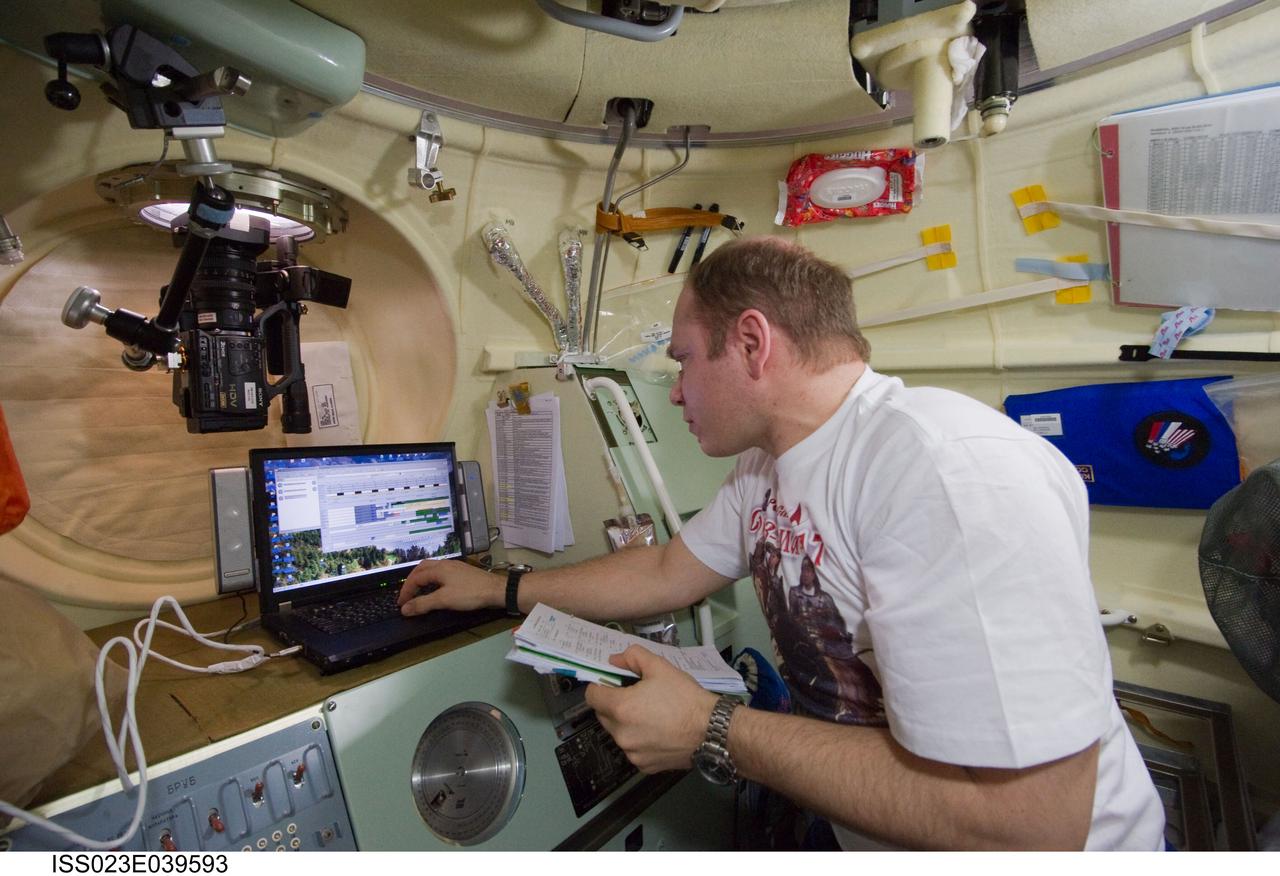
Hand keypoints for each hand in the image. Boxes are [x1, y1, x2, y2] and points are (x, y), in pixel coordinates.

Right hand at [397, 559, 499, 614]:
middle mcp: (445, 564)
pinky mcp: (462, 572)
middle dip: (411, 580)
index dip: (406, 590)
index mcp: (438, 568)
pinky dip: (432, 579)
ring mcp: (455, 566)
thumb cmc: (470, 593)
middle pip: (422, 568)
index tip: (401, 604)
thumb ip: (423, 604)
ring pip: (432, 568)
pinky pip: (441, 572)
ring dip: (422, 578)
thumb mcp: (444, 600)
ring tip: (418, 590)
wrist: (496, 590)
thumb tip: (404, 609)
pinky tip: (436, 587)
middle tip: (407, 594)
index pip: (415, 578)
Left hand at [584, 645, 718, 773]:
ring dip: (626, 723)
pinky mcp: (644, 766)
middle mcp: (621, 734)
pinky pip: (633, 749)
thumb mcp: (660, 667)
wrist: (712, 730)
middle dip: (614, 704)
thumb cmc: (685, 697)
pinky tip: (658, 732)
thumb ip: (632, 657)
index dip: (601, 685)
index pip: (592, 695)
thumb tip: (614, 660)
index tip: (614, 682)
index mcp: (620, 707)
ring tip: (651, 714)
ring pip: (618, 733)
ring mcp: (631, 753)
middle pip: (603, 715)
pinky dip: (639, 740)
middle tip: (637, 696)